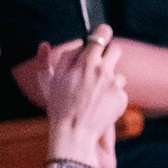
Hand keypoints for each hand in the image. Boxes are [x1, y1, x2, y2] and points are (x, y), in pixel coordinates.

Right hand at [36, 27, 127, 157]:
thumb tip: (45, 44)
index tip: (102, 33)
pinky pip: (119, 91)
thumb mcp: (48, 82)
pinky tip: (100, 105)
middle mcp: (103, 71)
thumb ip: (46, 61)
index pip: (101, 35)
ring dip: (109, 79)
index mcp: (86, 62)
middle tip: (99, 63)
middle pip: (116, 50)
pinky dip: (111, 96)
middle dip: (109, 54)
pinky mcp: (122, 98)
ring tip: (94, 93)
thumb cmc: (59, 107)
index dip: (102, 33)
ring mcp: (114, 85)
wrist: (74, 134)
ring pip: (117, 73)